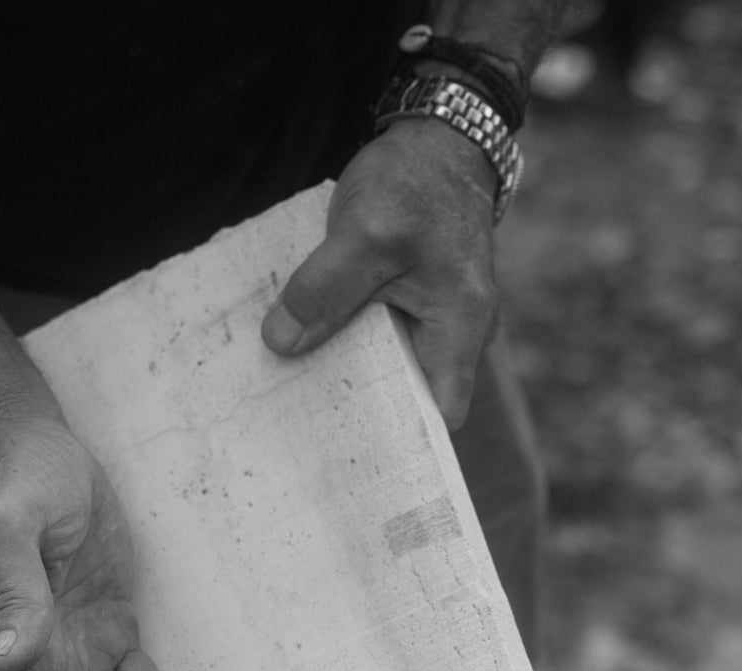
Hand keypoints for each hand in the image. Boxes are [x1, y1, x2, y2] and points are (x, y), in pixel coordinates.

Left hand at [261, 117, 500, 427]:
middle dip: (358, 416)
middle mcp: (455, 336)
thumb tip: (281, 344)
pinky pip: (374, 338)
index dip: (401, 444)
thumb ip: (324, 290)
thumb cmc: (415, 183)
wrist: (437, 138)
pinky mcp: (408, 304)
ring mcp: (433, 321)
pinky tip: (297, 348)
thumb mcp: (363, 233)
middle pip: (408, 399)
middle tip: (298, 435)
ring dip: (343, 377)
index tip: (348, 459)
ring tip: (287, 398)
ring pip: (387, 368)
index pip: (439, 416)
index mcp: (460, 329)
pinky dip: (341, 343)